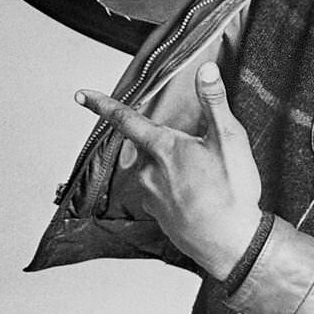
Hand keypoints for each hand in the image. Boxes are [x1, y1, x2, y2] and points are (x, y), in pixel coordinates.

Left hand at [75, 61, 262, 279]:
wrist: (231, 244)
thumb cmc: (231, 191)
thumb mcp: (229, 139)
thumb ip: (214, 102)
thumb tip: (206, 69)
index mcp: (162, 148)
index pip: (126, 119)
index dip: (103, 105)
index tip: (81, 96)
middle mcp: (148, 172)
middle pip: (150, 146)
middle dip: (170, 145)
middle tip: (203, 156)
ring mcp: (151, 197)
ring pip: (157, 171)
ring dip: (175, 170)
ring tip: (207, 180)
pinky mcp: (158, 217)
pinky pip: (163, 194)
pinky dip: (178, 191)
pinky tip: (201, 198)